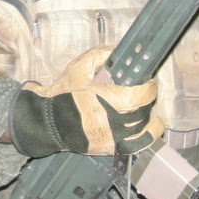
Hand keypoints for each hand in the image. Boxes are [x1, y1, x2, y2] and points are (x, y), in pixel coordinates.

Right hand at [9, 46, 161, 158]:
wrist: (47, 122)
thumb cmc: (62, 95)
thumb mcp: (79, 68)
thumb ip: (101, 55)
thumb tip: (119, 50)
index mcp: (109, 101)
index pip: (143, 94)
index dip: (148, 85)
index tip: (146, 79)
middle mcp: (116, 123)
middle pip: (144, 109)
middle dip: (145, 96)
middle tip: (139, 88)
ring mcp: (115, 138)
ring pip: (144, 125)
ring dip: (145, 112)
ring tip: (138, 103)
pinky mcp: (112, 148)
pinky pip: (139, 144)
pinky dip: (149, 134)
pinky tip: (151, 124)